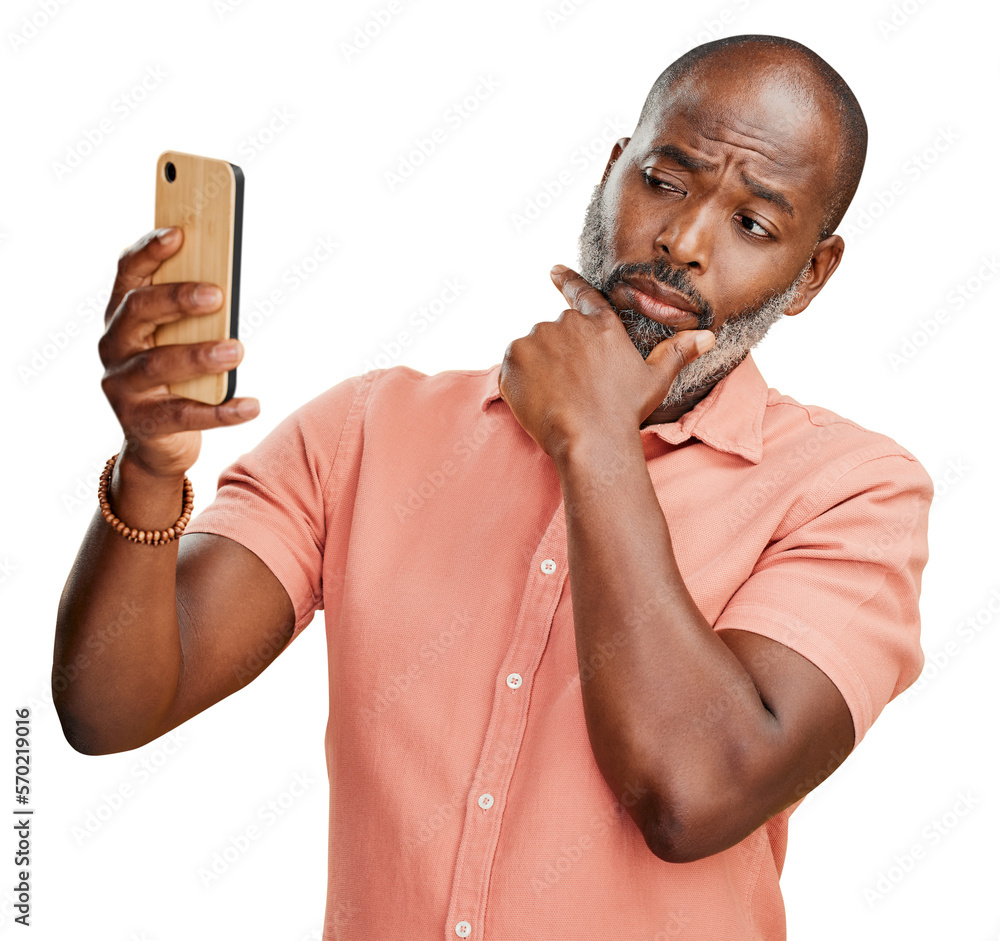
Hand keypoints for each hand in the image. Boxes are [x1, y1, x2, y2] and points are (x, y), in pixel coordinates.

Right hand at [98, 227, 259, 479]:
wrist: (156, 443)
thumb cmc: (175, 378)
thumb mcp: (176, 340)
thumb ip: (189, 313)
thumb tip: (224, 281)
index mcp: (122, 317)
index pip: (127, 274)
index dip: (148, 252)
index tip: (178, 234)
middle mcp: (114, 347)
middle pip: (139, 312)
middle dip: (176, 299)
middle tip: (218, 294)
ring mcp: (123, 387)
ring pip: (159, 364)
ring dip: (200, 354)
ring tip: (237, 349)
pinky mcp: (143, 423)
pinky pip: (185, 415)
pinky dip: (221, 411)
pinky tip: (252, 405)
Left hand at [498, 264, 713, 456]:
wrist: (589, 438)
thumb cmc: (624, 411)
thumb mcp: (654, 380)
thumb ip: (675, 353)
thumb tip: (707, 336)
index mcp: (599, 323)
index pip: (580, 293)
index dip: (566, 280)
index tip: (553, 270)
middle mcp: (565, 323)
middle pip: (555, 334)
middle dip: (558, 356)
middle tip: (571, 389)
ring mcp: (536, 338)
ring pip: (532, 349)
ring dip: (538, 368)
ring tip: (556, 397)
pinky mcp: (512, 359)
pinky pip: (511, 367)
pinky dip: (520, 381)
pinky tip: (537, 400)